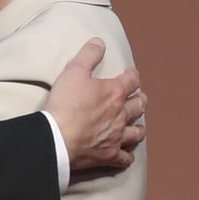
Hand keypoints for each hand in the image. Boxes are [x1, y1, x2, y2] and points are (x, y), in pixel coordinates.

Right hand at [45, 38, 146, 169]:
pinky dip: (128, 154)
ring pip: (137, 132)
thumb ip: (89, 55)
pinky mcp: (110, 155)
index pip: (131, 80)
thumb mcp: (73, 71)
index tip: (130, 73)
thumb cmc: (66, 103)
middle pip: (139, 105)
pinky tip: (127, 153)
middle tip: (138, 97)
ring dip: (139, 126)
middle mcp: (121, 114)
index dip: (132, 75)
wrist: (58, 137)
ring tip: (138, 124)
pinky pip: (126, 157)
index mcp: (114, 92)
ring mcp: (117, 136)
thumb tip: (100, 42)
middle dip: (140, 99)